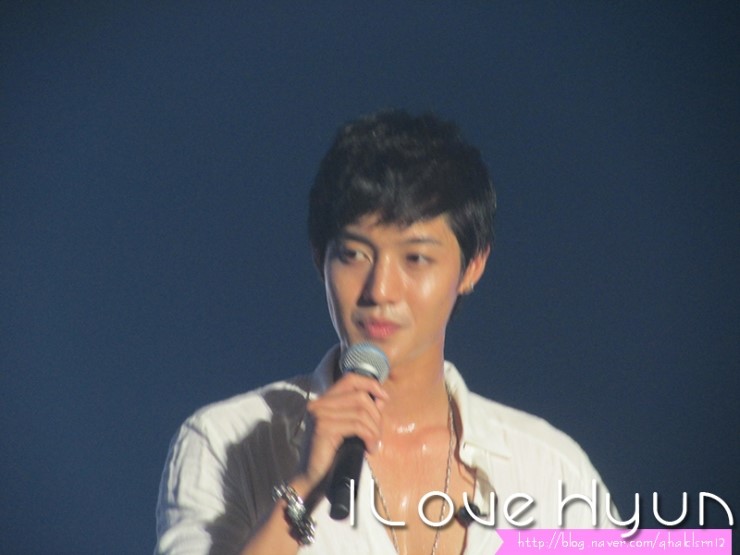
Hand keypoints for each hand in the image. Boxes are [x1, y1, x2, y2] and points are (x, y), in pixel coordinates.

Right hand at [301, 373, 388, 491]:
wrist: (310, 480)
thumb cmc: (331, 457)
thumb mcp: (348, 430)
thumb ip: (360, 413)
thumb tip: (381, 399)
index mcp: (323, 401)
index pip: (350, 379)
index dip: (370, 384)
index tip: (384, 398)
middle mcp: (318, 404)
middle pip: (360, 396)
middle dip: (376, 415)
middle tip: (377, 435)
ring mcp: (319, 415)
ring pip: (361, 412)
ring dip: (374, 429)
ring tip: (374, 444)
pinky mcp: (323, 429)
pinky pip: (357, 426)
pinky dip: (369, 436)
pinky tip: (369, 448)